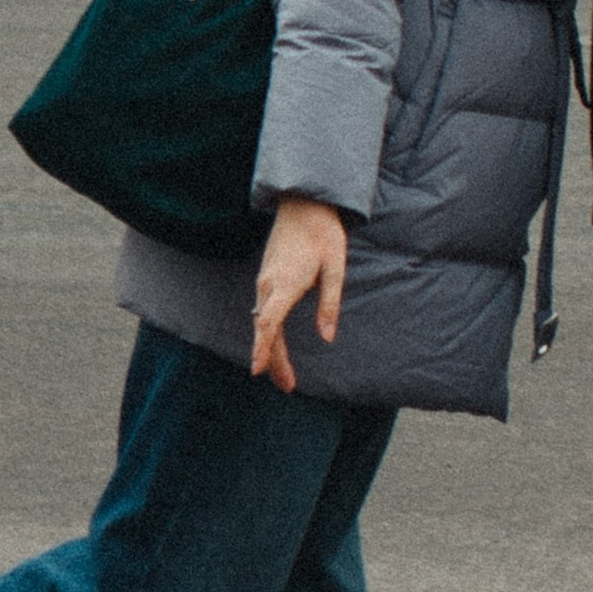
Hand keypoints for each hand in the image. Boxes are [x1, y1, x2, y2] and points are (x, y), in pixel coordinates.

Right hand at [252, 197, 348, 388]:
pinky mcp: (267, 277)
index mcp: (286, 283)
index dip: (263, 348)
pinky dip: (268, 332)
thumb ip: (330, 303)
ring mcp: (265, 280)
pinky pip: (264, 311)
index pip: (269, 322)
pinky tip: (275, 344)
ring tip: (284, 375)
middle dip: (273, 360)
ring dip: (271, 349)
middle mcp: (269, 284)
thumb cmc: (324, 234)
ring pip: (263, 322)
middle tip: (287, 387)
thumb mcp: (335, 268)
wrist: (305, 204)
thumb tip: (327, 337)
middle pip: (265, 329)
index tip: (257, 371)